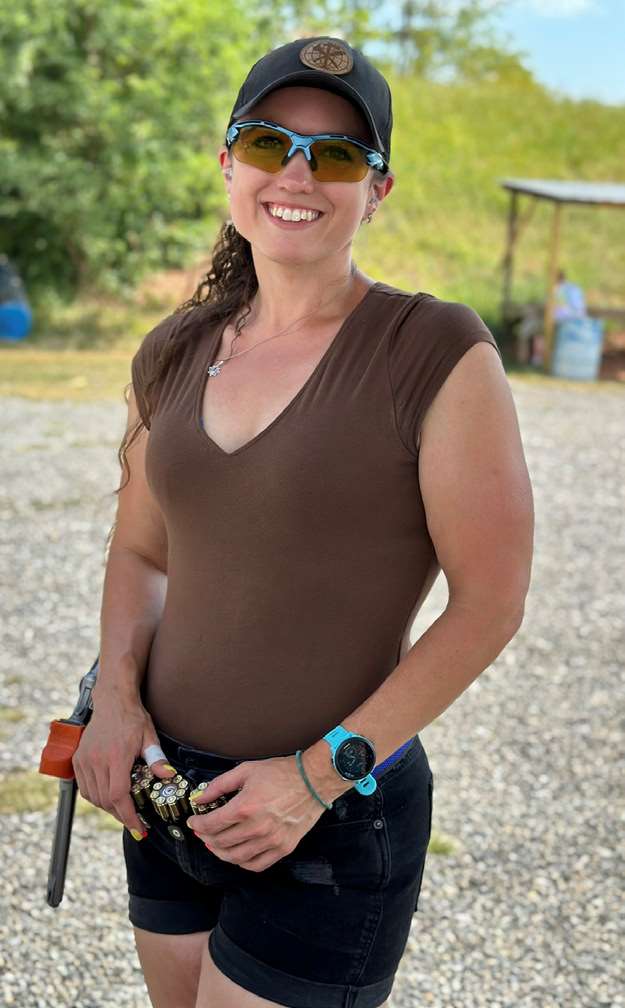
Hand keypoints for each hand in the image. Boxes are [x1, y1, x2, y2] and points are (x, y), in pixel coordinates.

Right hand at [72, 693, 176, 837]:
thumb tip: (168, 776)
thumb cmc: (132, 717)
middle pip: (106, 800)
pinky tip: (107, 797)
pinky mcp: (78, 759)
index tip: (138, 827)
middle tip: (134, 821)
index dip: (128, 816)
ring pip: (93, 796)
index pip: (119, 795)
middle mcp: (97, 760)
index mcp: (116, 756)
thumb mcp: (149, 736)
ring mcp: (84, 760)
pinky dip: (95, 797)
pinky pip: (84, 787)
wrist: (112, 700)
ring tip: (123, 810)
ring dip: (107, 807)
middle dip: (121, 815)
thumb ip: (157, 758)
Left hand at [186, 755, 327, 871]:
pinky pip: (257, 865)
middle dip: (206, 838)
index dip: (198, 825)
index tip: (194, 822)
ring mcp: (271, 841)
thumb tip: (199, 798)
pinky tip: (237, 854)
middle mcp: (257, 828)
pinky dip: (242, 863)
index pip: (212, 824)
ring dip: (220, 852)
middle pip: (221, 842)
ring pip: (236, 857)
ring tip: (215, 844)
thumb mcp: (246, 770)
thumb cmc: (281, 773)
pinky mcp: (283, 848)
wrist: (314, 780)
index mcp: (245, 807)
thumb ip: (219, 785)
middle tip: (203, 832)